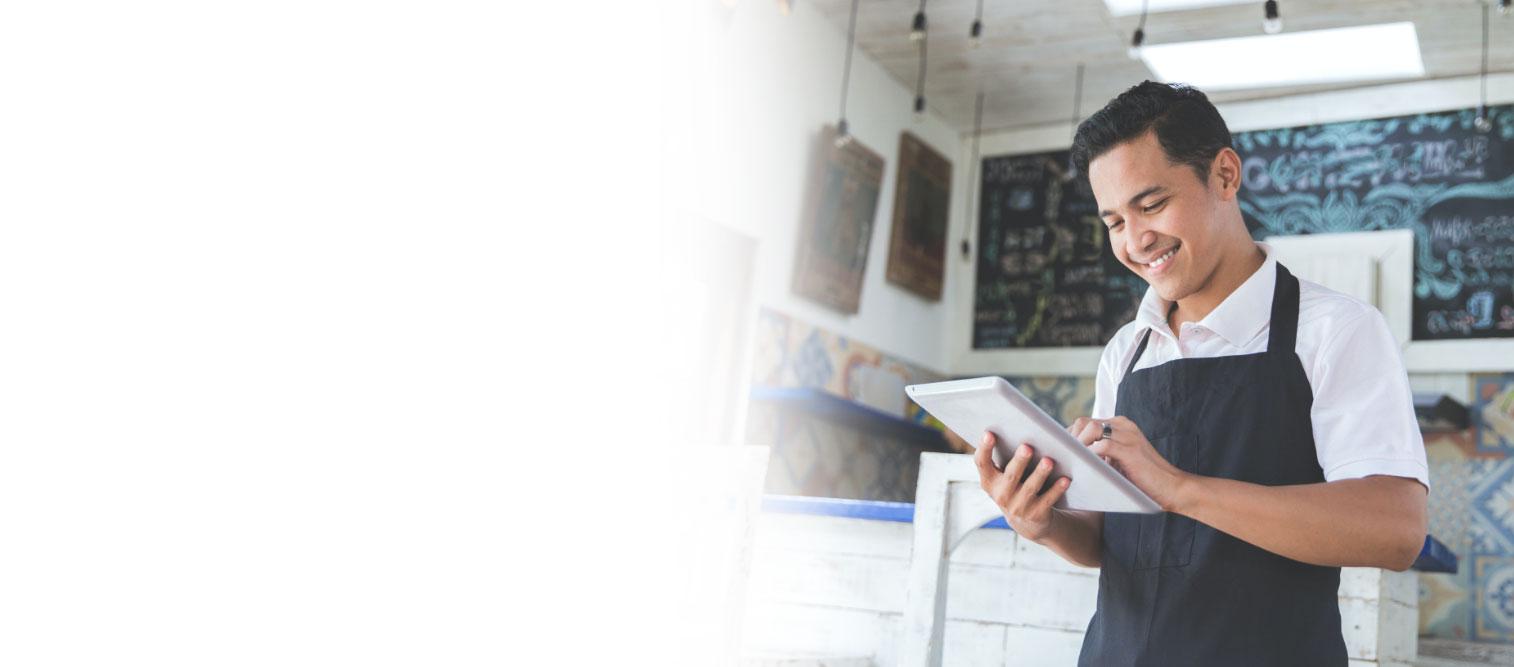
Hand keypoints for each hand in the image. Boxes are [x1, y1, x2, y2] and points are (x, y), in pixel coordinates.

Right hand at [974, 431, 1069, 541]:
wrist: (1027, 521)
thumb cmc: (1016, 485)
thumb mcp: (1004, 475)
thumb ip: (1006, 455)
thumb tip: (1017, 425)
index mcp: (989, 481)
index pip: (982, 463)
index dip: (984, 449)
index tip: (989, 433)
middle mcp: (1001, 495)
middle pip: (1011, 476)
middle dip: (1019, 461)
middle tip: (1027, 447)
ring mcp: (1018, 507)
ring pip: (1030, 488)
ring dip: (1040, 474)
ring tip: (1049, 461)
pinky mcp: (1036, 515)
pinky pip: (1048, 500)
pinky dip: (1057, 490)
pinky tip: (1065, 479)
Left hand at [1069, 415, 1190, 511]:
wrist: (1173, 489)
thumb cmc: (1143, 480)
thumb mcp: (1118, 462)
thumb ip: (1100, 454)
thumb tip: (1071, 458)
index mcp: (1119, 426)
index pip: (1084, 422)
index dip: (1069, 437)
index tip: (1059, 453)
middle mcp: (1123, 425)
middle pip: (1083, 422)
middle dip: (1069, 440)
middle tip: (1062, 458)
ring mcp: (1128, 435)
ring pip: (1090, 430)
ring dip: (1077, 446)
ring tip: (1070, 463)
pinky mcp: (1130, 449)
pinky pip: (1101, 446)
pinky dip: (1089, 456)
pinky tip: (1084, 468)